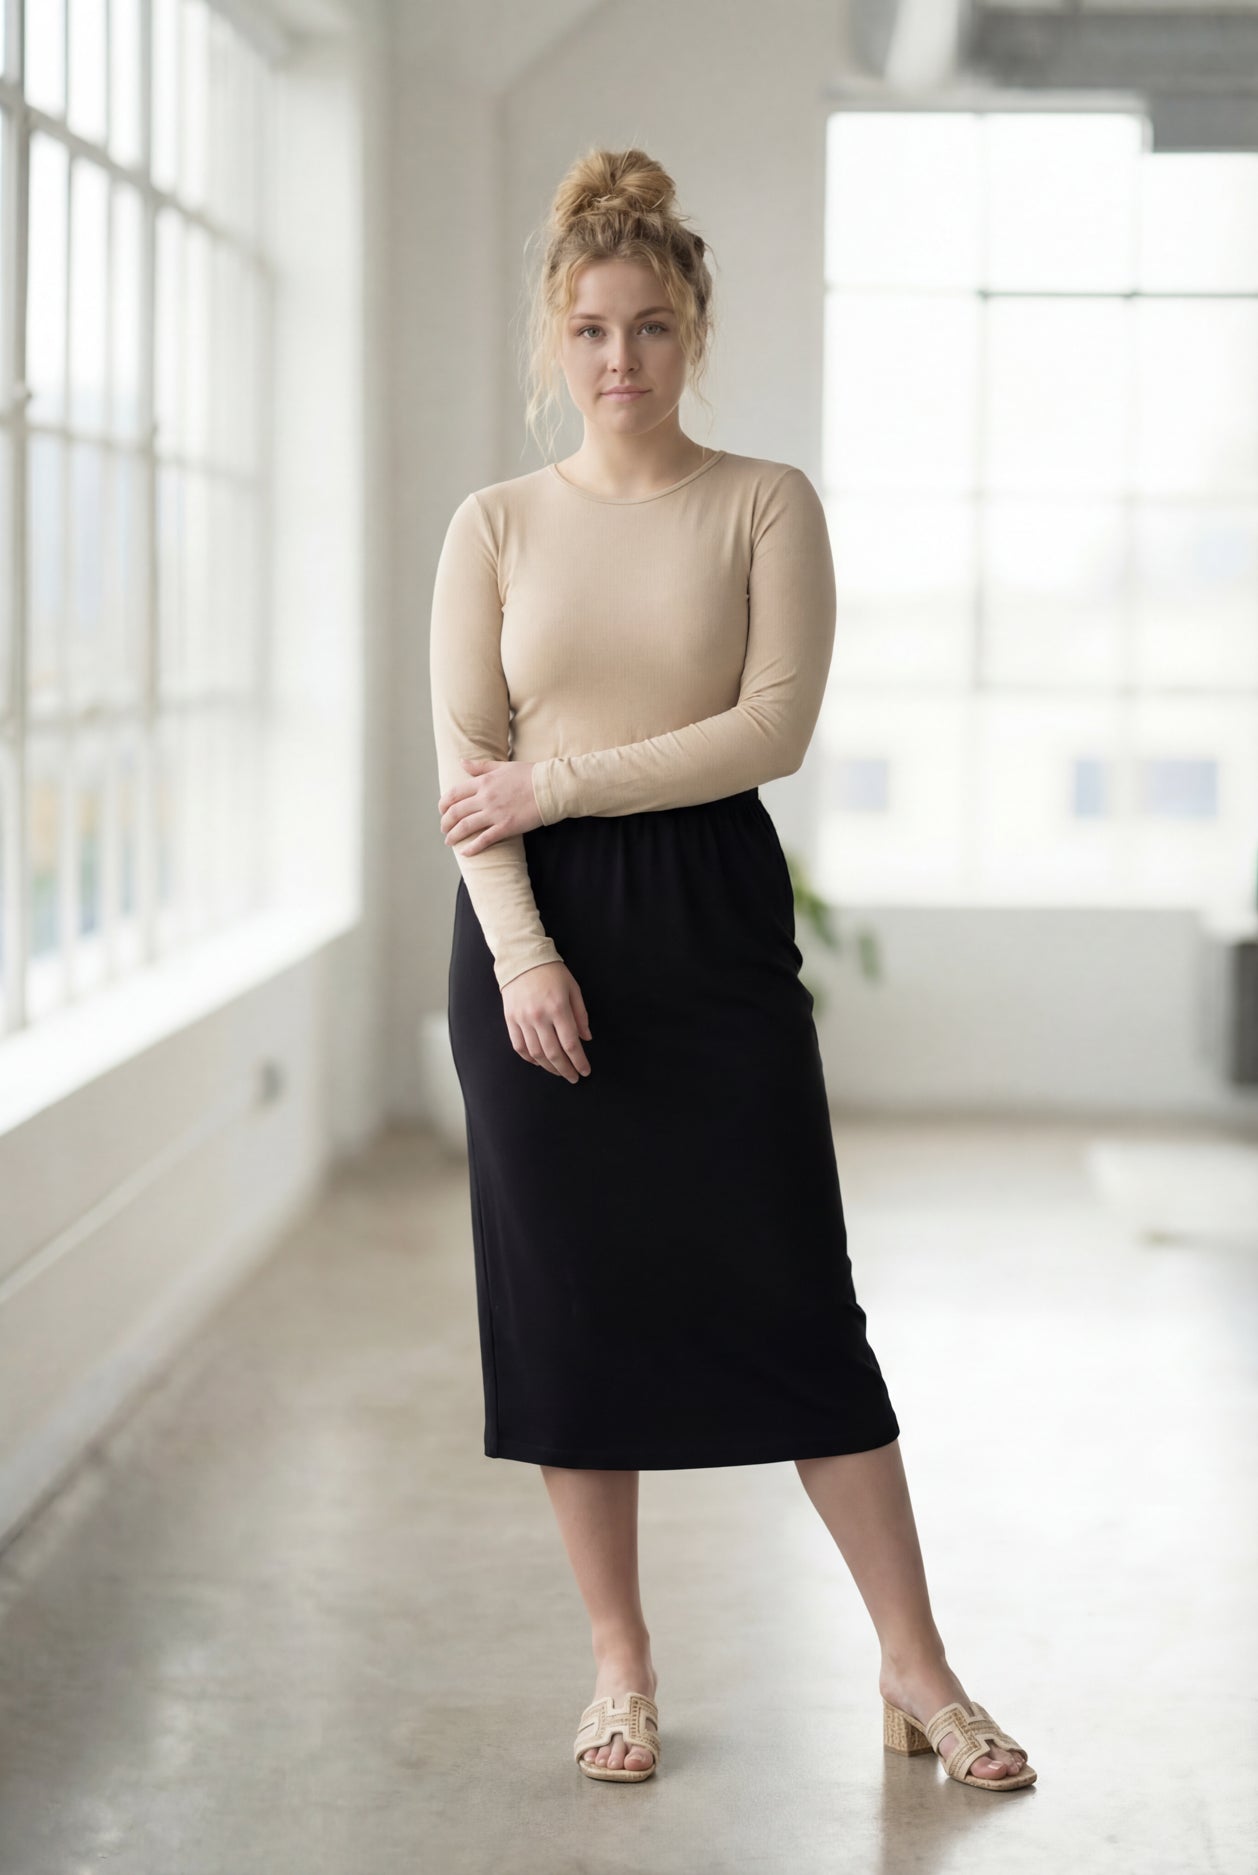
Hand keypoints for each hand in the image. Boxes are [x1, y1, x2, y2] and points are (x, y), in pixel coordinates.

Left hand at [439, 758, 541, 854]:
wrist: (550, 787)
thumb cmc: (529, 775)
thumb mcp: (502, 766)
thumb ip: (481, 766)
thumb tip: (462, 762)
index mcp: (483, 782)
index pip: (454, 794)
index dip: (443, 804)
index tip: (442, 811)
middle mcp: (485, 798)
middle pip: (456, 812)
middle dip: (446, 822)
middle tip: (444, 828)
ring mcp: (495, 814)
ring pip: (465, 826)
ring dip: (454, 835)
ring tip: (449, 841)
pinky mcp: (506, 827)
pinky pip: (484, 839)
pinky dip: (472, 847)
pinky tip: (465, 852)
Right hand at [502, 962, 591, 1082]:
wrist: (522, 959)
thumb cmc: (551, 972)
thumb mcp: (573, 989)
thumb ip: (581, 1015)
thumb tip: (586, 1038)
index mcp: (558, 1008)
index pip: (570, 1044)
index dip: (579, 1061)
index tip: (585, 1071)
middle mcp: (539, 1017)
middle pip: (553, 1053)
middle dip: (565, 1070)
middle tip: (573, 1077)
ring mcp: (522, 1019)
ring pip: (536, 1053)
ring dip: (549, 1067)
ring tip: (558, 1071)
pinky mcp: (510, 1019)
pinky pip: (519, 1046)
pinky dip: (529, 1058)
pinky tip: (539, 1062)